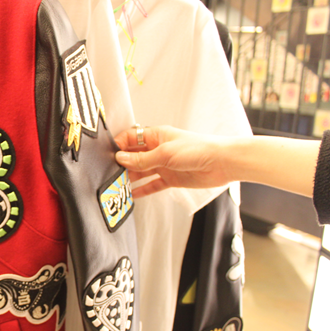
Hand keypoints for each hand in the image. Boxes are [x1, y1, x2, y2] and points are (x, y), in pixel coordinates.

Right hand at [114, 126, 234, 196]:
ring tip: (117, 185)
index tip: (108, 155)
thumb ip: (142, 159)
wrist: (221, 163)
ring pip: (142, 171)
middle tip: (110, 173)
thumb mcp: (165, 153)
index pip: (131, 138)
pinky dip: (143, 190)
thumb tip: (121, 158)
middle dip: (122, 163)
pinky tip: (132, 195)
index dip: (119, 145)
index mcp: (157, 135)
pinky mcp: (171, 178)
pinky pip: (152, 184)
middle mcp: (159, 149)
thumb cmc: (198, 149)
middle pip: (134, 155)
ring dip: (131, 178)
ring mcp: (164, 164)